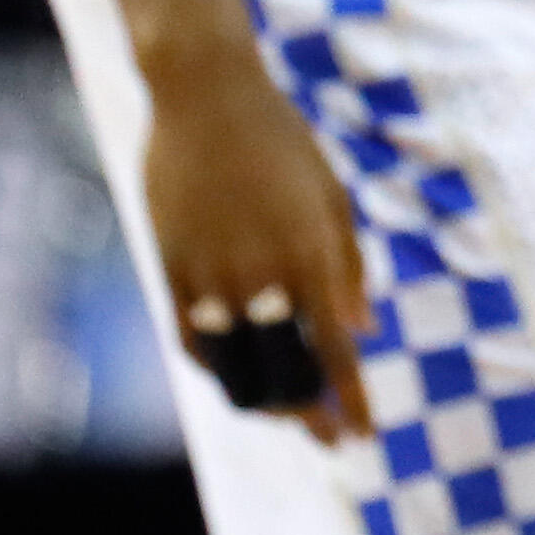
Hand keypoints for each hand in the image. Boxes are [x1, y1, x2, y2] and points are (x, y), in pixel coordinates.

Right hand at [125, 0, 370, 438]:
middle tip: (327, 436)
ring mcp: (210, 278)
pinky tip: (238, 376)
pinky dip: (218, 368)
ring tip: (286, 412)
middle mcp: (260, 277)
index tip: (364, 434)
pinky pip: (193, 343)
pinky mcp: (170, 272)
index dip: (350, 399)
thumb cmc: (283, 143)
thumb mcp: (332, 197)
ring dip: (262, 402)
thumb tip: (363, 332)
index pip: (334, 352)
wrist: (206, 98)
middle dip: (307, 415)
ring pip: (233, 371)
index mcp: (310, 256)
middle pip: (281, 375)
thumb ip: (348, 268)